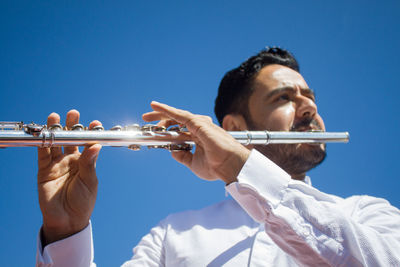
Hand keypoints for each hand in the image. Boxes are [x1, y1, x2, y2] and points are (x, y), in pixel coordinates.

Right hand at [37, 110, 101, 245]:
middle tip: (74, 114)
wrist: (67, 220)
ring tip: (56, 117)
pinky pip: (42, 154)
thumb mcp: (89, 181)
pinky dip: (43, 143)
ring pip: (56, 143)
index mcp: (86, 162)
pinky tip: (44, 132)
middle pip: (71, 139)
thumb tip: (96, 145)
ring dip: (55, 130)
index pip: (89, 143)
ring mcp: (58, 164)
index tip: (95, 124)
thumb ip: (89, 163)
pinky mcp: (44, 170)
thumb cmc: (83, 201)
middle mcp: (72, 160)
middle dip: (72, 126)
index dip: (91, 133)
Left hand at [142, 101, 249, 183]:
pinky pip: (178, 114)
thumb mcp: (193, 163)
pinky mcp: (197, 122)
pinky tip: (154, 106)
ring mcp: (198, 124)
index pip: (178, 129)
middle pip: (175, 120)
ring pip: (175, 116)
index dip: (165, 128)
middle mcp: (198, 128)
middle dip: (160, 119)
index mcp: (197, 137)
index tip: (154, 131)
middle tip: (146, 120)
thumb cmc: (216, 166)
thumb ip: (182, 156)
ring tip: (147, 116)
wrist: (229, 166)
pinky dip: (165, 109)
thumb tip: (171, 151)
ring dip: (160, 115)